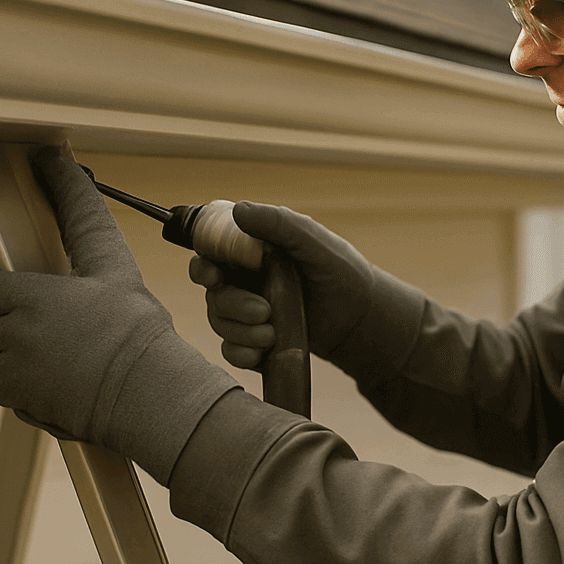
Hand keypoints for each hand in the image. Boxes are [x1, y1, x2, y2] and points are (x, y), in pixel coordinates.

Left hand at [0, 147, 235, 484]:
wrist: (151, 396)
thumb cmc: (138, 333)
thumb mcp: (115, 267)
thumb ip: (80, 216)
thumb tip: (55, 160)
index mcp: (33, 296)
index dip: (3, 290)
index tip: (25, 291)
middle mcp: (14, 333)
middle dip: (5, 324)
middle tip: (48, 326)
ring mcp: (13, 372)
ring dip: (9, 356)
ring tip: (53, 355)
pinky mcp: (20, 403)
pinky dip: (17, 388)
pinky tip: (54, 381)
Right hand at [190, 201, 376, 367]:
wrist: (360, 318)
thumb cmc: (340, 271)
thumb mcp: (313, 242)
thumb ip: (278, 224)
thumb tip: (239, 210)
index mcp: (250, 251)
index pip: (210, 253)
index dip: (203, 266)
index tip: (213, 276)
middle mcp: (243, 279)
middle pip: (213, 292)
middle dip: (232, 305)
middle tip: (263, 311)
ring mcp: (247, 311)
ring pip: (220, 322)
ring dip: (241, 332)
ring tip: (273, 334)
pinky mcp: (254, 340)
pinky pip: (231, 350)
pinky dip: (241, 353)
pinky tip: (261, 353)